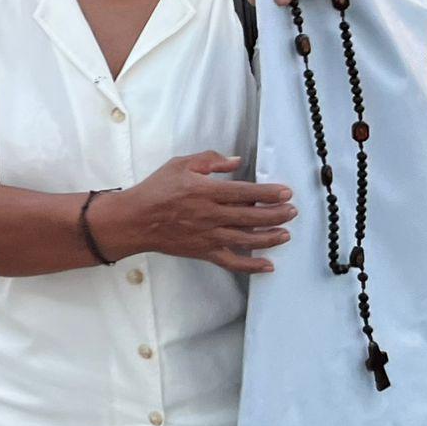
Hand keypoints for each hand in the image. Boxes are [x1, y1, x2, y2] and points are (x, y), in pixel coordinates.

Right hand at [96, 152, 295, 273]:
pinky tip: (268, 264)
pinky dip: (252, 265)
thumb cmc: (155, 190)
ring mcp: (209, 236)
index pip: (246, 192)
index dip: (269, 193)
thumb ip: (209, 160)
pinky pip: (232, 262)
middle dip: (277, 214)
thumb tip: (235, 161)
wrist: (134, 219)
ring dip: (271, 237)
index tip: (285, 193)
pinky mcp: (204, 251)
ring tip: (286, 233)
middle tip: (292, 211)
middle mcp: (211, 215)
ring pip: (248, 239)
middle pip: (253, 217)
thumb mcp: (180, 164)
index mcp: (206, 191)